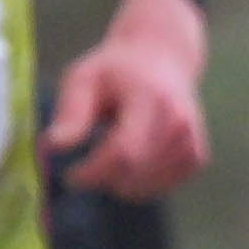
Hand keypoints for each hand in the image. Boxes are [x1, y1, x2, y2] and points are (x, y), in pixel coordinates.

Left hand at [45, 0, 211, 195]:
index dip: (93, 172)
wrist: (162, 59)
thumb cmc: (114, 71)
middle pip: (132, 173)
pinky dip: (137, 184)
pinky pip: (158, 189)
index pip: (123, 151)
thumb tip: (51, 146)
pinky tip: (129, 160)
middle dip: (100, 179)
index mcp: (152, 99)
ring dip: (117, 182)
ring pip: (144, 187)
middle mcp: (179, 122)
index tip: (69, 176)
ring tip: (108, 152)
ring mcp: (191, 141)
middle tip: (83, 167)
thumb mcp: (83, 79)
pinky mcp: (196, 156)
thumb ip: (71, 112)